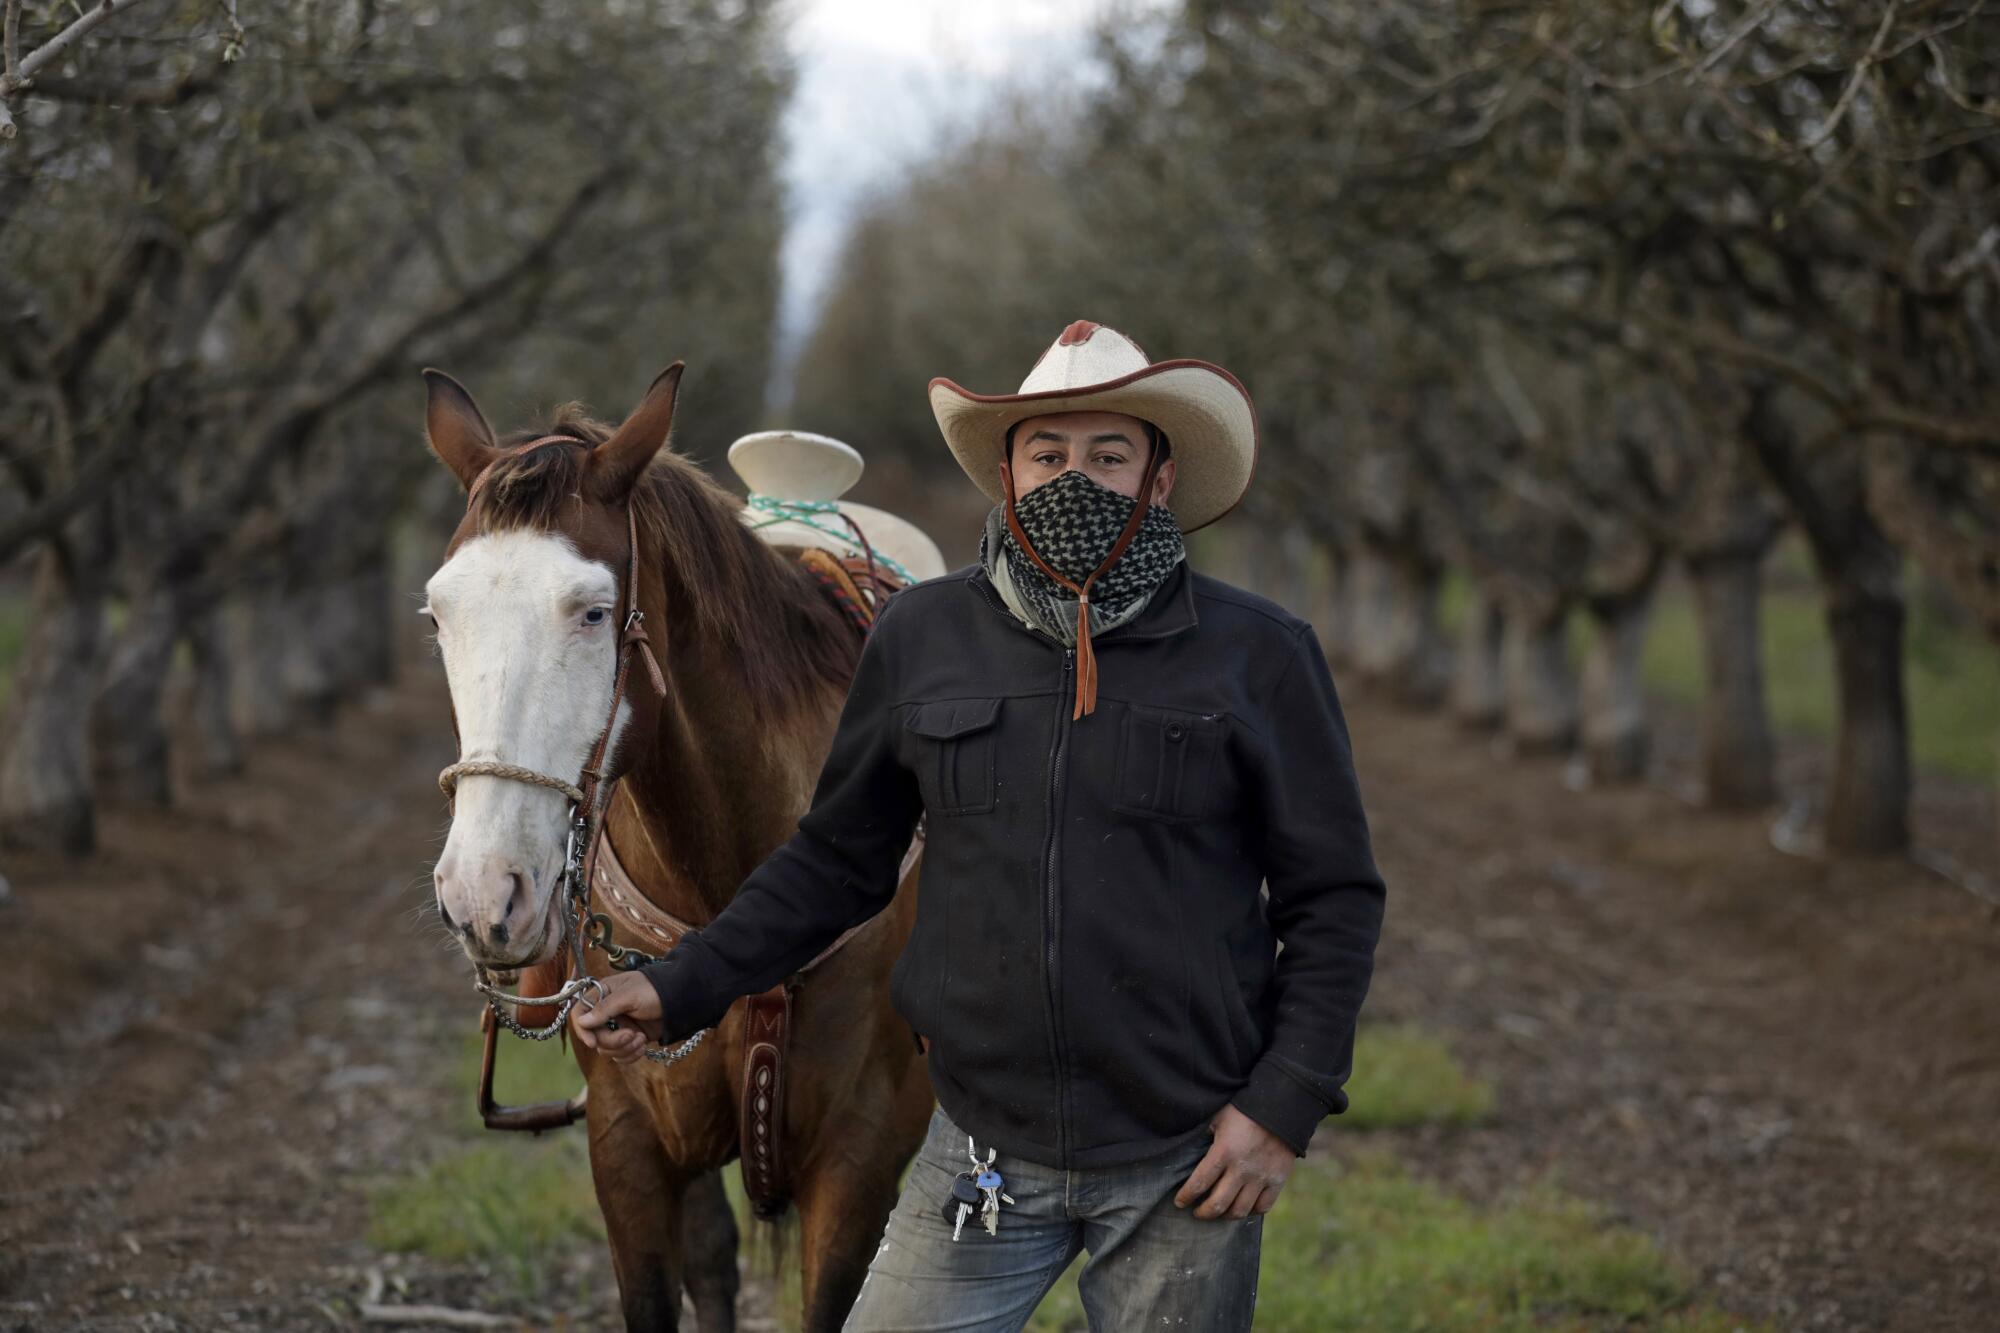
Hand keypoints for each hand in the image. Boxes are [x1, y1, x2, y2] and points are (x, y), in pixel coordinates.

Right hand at [569, 971, 664, 1063]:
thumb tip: (582, 1021)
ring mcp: (618, 1027)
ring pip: (607, 1049)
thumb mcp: (629, 995)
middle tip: (631, 1035)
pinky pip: (620, 1056)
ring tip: (641, 1039)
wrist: (680, 1000)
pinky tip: (643, 1045)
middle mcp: (607, 1013)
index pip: (579, 1013)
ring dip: (624, 1049)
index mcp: (602, 995)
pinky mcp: (629, 1039)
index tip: (593, 1042)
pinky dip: (631, 1055)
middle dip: (613, 1041)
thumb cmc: (654, 990)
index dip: (582, 1030)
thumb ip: (605, 1008)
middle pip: (595, 1036)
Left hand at [1174, 1104, 1294, 1219]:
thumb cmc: (1244, 1109)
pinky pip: (1263, 1207)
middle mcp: (1242, 1169)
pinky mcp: (1277, 1180)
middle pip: (1218, 1204)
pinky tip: (1242, 1206)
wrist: (1281, 1105)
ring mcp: (1261, 1177)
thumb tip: (1186, 1149)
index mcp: (1223, 1151)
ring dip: (1225, 1215)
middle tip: (1196, 1212)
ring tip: (1219, 1212)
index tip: (1179, 1202)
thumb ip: (1203, 1135)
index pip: (1199, 1183)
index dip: (1186, 1196)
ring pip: (1240, 1210)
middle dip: (1203, 1213)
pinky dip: (1250, 1211)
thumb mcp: (1218, 1117)